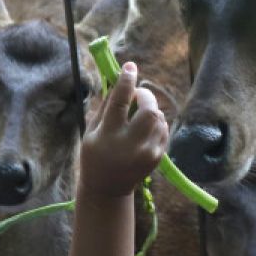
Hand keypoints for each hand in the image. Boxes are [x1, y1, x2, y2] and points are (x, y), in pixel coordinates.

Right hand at [79, 62, 168, 198]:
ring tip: (138, 116)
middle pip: (149, 110)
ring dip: (150, 110)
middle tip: (138, 95)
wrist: (108, 188)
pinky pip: (164, 129)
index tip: (130, 67)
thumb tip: (119, 81)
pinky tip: (145, 128)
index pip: (120, 102)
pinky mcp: (158, 157)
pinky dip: (156, 122)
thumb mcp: (91, 130)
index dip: (126, 81)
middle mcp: (130, 144)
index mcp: (109, 135)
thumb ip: (106, 106)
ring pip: (159, 118)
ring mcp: (147, 152)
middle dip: (146, 96)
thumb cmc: (94, 154)